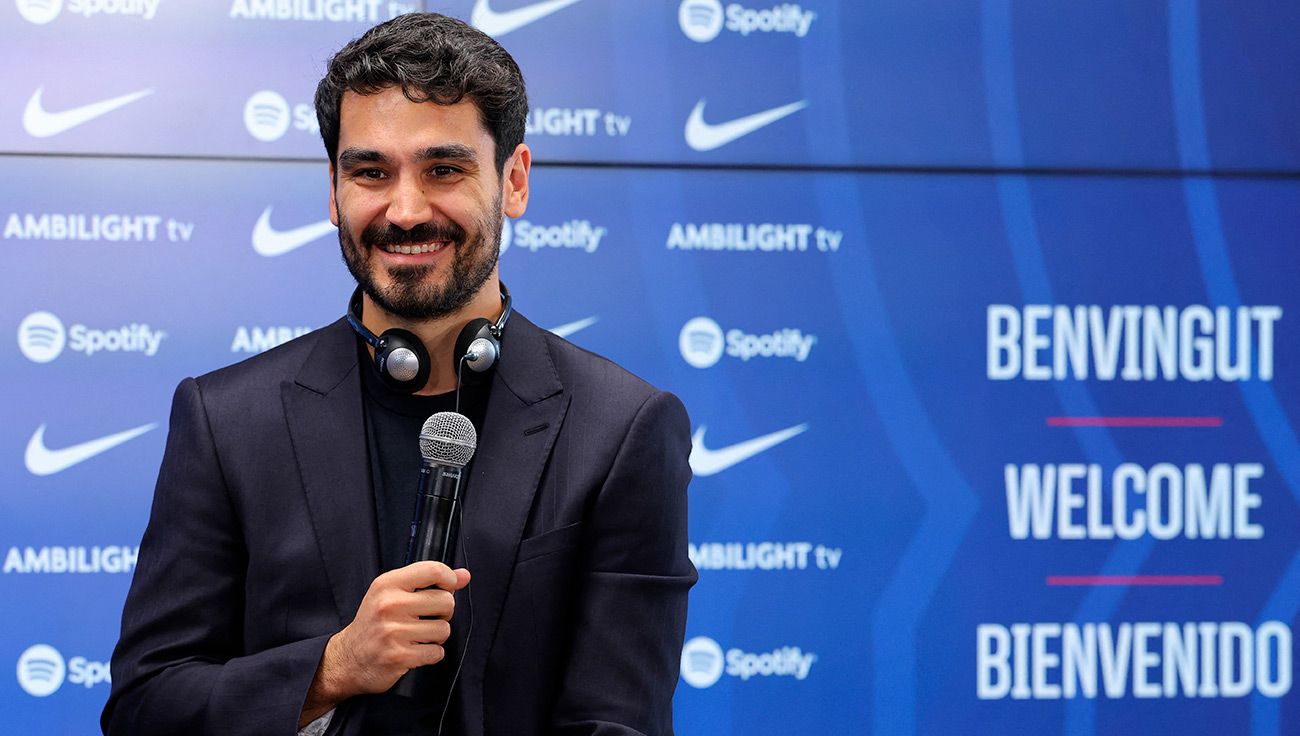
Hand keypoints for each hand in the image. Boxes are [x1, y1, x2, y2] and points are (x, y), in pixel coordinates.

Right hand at [300, 562, 470, 722]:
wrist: (347, 659)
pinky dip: (431, 654)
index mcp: (388, 584)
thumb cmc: (374, 623)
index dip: (449, 580)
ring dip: (437, 636)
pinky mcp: (399, 656)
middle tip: (427, 618)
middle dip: (443, 613)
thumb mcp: (393, 594)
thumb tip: (464, 575)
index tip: (446, 589)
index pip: (434, 570)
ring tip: (419, 636)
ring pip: (444, 629)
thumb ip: (429, 582)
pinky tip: (415, 651)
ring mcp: (393, 631)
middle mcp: (390, 604)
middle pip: (446, 601)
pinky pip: (436, 652)